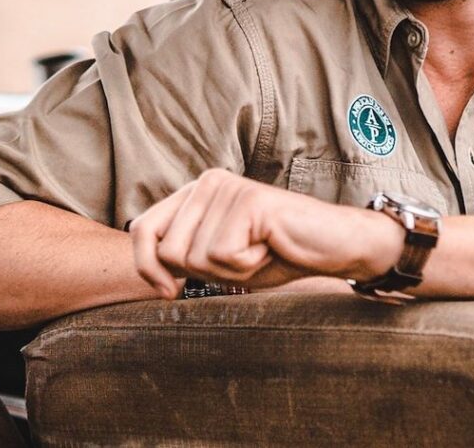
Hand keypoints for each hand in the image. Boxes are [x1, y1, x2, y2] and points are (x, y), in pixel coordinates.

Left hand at [129, 169, 402, 297]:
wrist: (331, 246)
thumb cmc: (276, 254)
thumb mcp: (219, 260)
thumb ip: (183, 257)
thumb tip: (153, 274)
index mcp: (194, 193)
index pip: (142, 228)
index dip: (146, 267)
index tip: (169, 292)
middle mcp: (205, 182)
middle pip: (167, 251)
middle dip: (203, 274)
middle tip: (241, 259)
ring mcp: (226, 188)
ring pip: (195, 257)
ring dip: (229, 270)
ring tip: (257, 250)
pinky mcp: (247, 200)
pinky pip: (223, 255)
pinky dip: (247, 265)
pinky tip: (268, 246)